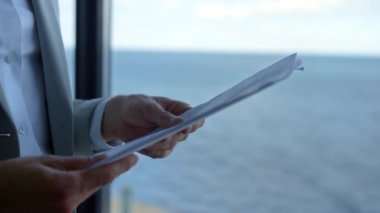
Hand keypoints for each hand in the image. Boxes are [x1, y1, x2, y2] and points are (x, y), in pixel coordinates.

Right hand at [0, 154, 137, 212]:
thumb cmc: (12, 177)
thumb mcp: (46, 161)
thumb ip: (77, 163)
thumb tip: (99, 159)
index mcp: (66, 188)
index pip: (103, 175)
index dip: (121, 166)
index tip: (132, 159)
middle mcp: (67, 206)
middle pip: (95, 185)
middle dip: (101, 172)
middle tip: (106, 159)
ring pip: (85, 193)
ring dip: (85, 182)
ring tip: (68, 172)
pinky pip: (74, 201)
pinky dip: (75, 191)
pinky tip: (64, 184)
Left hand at [102, 94, 203, 157]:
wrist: (120, 118)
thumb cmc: (136, 106)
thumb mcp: (148, 107)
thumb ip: (163, 115)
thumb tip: (180, 122)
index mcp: (178, 110)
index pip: (194, 117)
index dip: (195, 122)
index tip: (190, 125)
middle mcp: (176, 125)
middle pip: (184, 134)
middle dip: (175, 136)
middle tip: (164, 135)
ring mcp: (168, 137)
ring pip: (172, 145)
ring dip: (160, 144)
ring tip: (148, 140)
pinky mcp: (158, 147)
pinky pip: (161, 154)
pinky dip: (153, 151)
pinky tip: (145, 145)